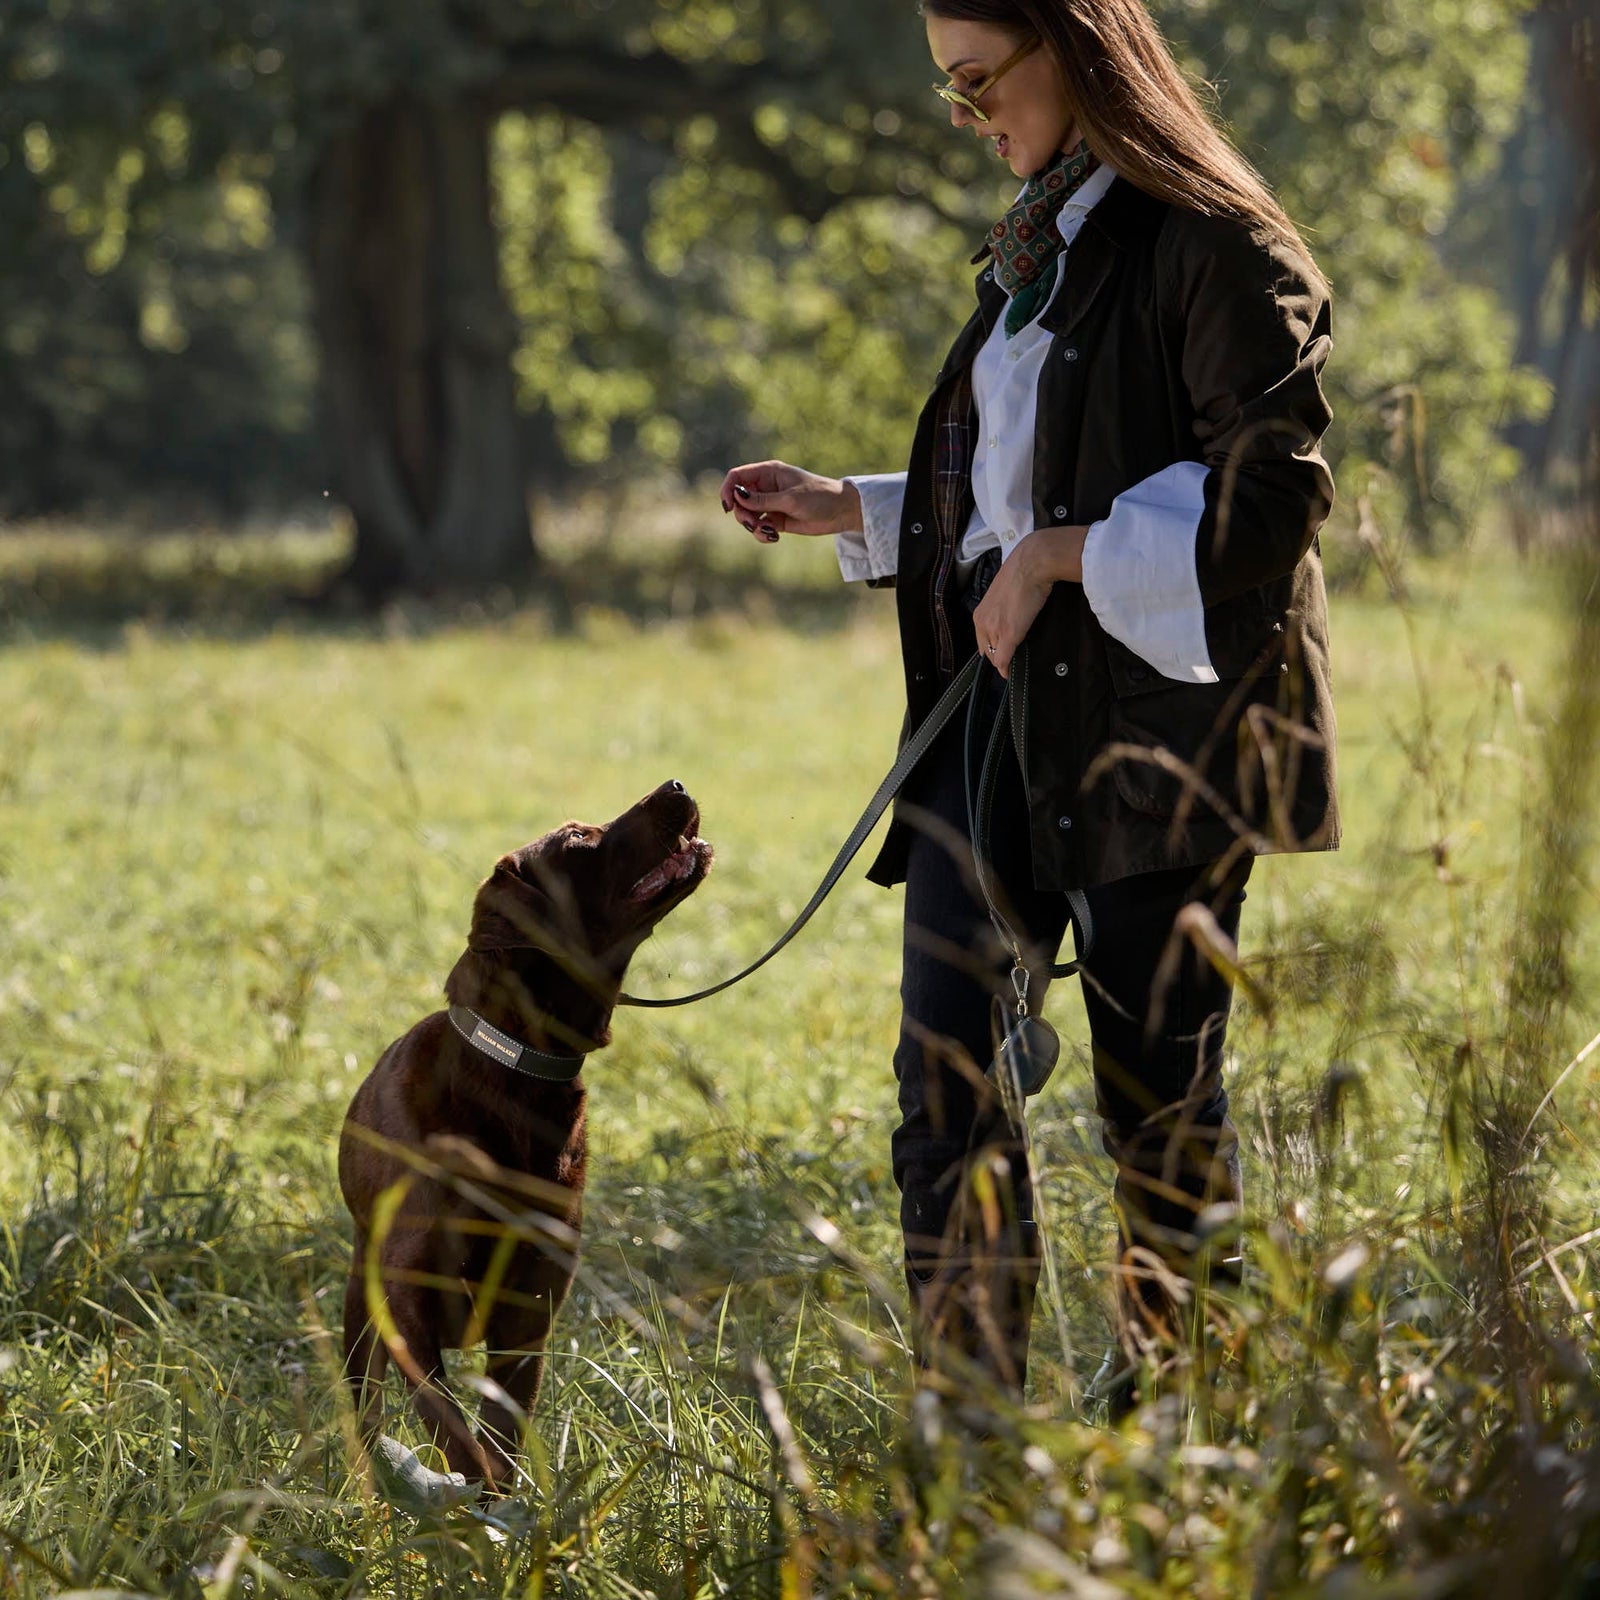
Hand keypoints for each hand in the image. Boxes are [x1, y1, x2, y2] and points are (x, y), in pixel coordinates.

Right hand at [718, 460, 861, 543]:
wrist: (841, 512)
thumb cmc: (819, 497)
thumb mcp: (790, 499)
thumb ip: (763, 500)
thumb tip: (736, 495)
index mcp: (769, 472)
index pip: (737, 476)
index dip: (728, 489)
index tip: (728, 507)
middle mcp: (766, 486)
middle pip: (738, 498)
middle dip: (741, 513)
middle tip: (752, 524)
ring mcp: (770, 503)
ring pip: (746, 515)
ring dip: (751, 526)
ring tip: (767, 532)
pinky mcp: (776, 519)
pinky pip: (758, 528)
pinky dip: (761, 534)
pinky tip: (774, 537)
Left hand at [971, 525, 1087, 678]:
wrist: (1032, 563)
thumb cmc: (1024, 572)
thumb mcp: (1005, 594)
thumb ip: (1002, 610)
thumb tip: (1011, 620)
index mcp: (980, 612)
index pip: (982, 641)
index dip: (991, 650)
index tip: (1000, 656)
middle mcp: (982, 622)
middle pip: (986, 650)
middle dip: (997, 657)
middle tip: (1009, 662)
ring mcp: (994, 629)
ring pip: (995, 656)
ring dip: (1004, 661)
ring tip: (1013, 665)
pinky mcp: (1008, 634)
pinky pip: (1003, 659)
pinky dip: (1006, 669)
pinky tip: (1010, 673)